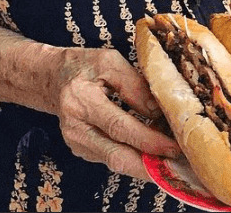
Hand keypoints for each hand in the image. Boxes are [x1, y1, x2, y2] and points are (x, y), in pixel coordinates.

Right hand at [48, 47, 181, 179]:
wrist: (53, 78)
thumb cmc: (84, 66)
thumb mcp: (111, 62)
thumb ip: (136, 87)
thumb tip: (161, 114)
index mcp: (81, 100)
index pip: (119, 127)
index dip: (149, 140)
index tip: (174, 146)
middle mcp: (75, 127)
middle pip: (117, 156)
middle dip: (150, 166)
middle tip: (178, 166)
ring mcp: (76, 143)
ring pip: (116, 162)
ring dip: (145, 164)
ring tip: (172, 160)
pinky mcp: (82, 150)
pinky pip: (112, 158)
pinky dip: (134, 158)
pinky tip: (153, 153)